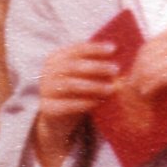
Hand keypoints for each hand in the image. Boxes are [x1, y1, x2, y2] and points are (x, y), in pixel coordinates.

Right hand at [32, 37, 122, 166]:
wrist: (57, 118)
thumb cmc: (76, 91)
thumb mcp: (82, 76)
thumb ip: (95, 66)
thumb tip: (121, 58)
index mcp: (56, 58)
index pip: (76, 49)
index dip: (94, 48)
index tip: (113, 48)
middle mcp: (48, 72)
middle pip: (73, 66)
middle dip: (96, 67)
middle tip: (116, 69)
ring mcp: (46, 90)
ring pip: (70, 85)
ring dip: (93, 86)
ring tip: (112, 88)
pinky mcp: (47, 108)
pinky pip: (66, 105)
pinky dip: (84, 103)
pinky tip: (98, 102)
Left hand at [123, 28, 166, 127]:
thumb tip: (147, 67)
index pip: (147, 46)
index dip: (136, 63)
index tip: (133, 77)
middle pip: (146, 56)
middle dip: (136, 73)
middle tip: (132, 89)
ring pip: (151, 67)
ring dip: (141, 82)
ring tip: (140, 94)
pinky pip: (162, 76)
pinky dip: (152, 86)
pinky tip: (149, 93)